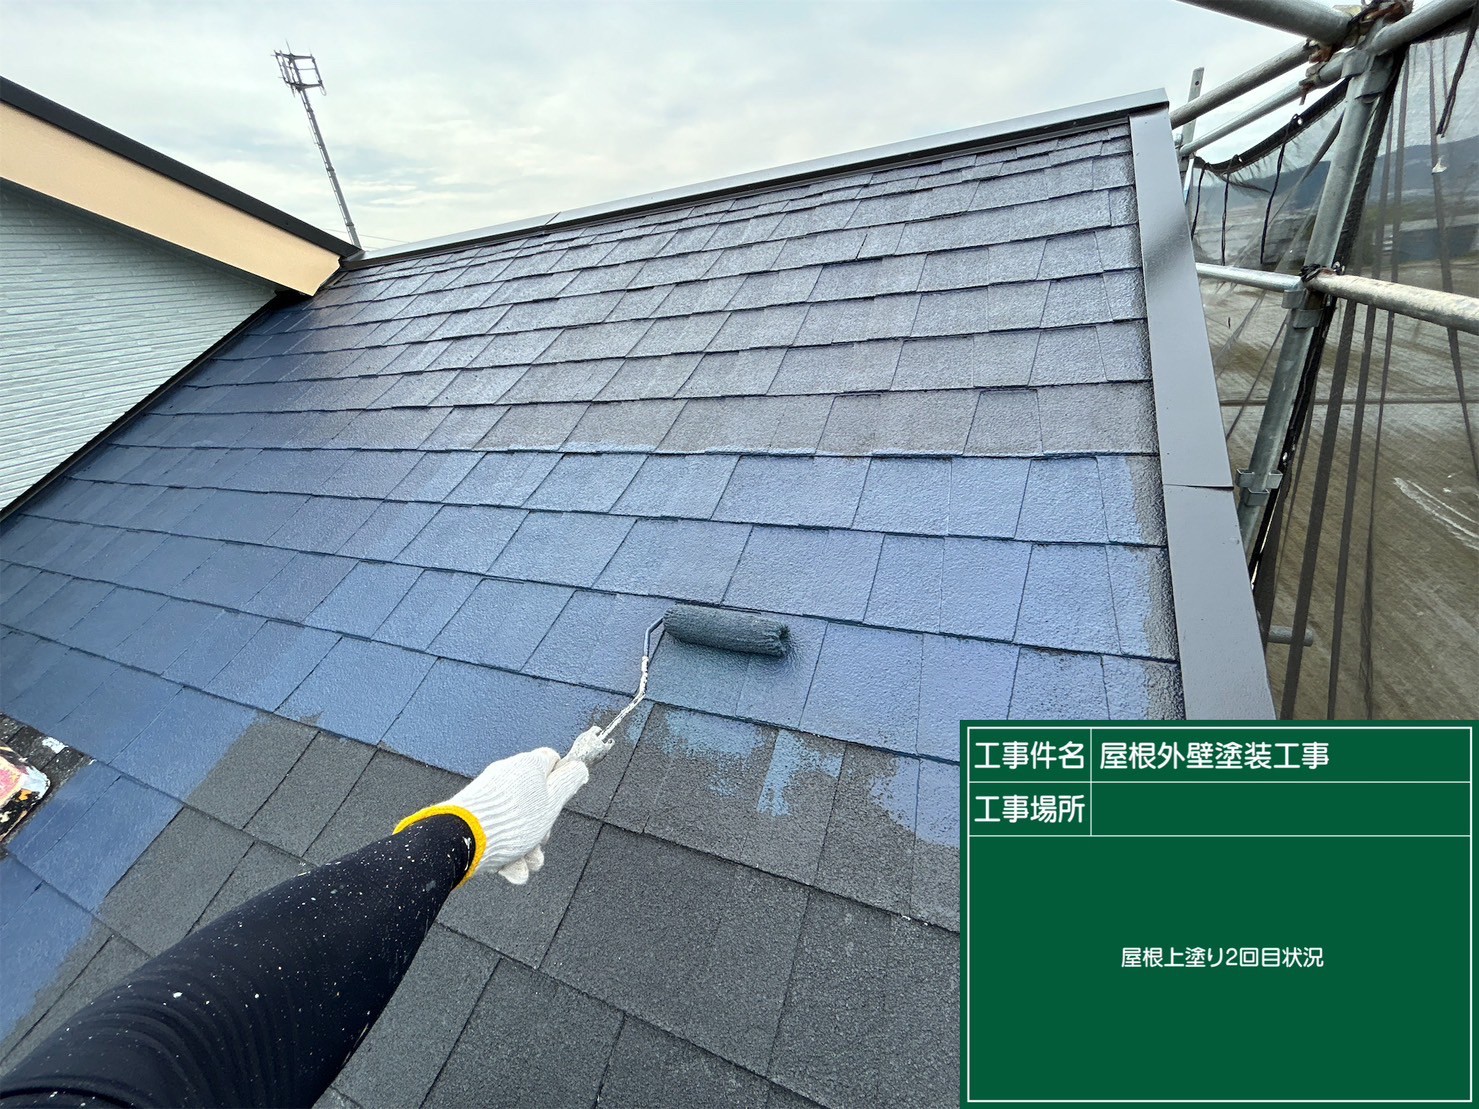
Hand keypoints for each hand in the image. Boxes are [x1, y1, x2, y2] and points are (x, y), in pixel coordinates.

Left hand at [437, 747, 588, 883]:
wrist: (465, 839)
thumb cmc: (510, 821)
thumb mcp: (553, 802)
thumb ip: (569, 783)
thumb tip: (580, 767)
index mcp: (528, 765)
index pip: (552, 761)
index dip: (561, 781)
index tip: (562, 799)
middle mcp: (507, 775)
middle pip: (535, 799)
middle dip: (541, 826)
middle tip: (541, 841)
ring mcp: (489, 795)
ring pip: (517, 821)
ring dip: (525, 846)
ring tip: (526, 863)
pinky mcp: (474, 814)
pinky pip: (498, 831)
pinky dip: (506, 851)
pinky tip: (511, 868)